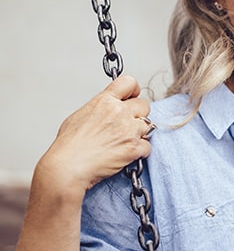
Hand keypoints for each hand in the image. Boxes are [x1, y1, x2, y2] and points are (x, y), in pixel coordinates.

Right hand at [36, 75, 152, 197]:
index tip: (132, 97)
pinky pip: (147, 146)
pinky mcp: (134, 148)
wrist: (67, 168)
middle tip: (127, 125)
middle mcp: (119, 112)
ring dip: (140, 133)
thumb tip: (108, 108)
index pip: (129, 82)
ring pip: (149, 125)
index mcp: (105, 101)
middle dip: (138, 115)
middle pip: (144, 105)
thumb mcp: (79, 116)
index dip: (133, 90)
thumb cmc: (69, 146)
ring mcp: (129, 130)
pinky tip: (126, 155)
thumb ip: (99, 108)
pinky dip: (140, 151)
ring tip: (124, 141)